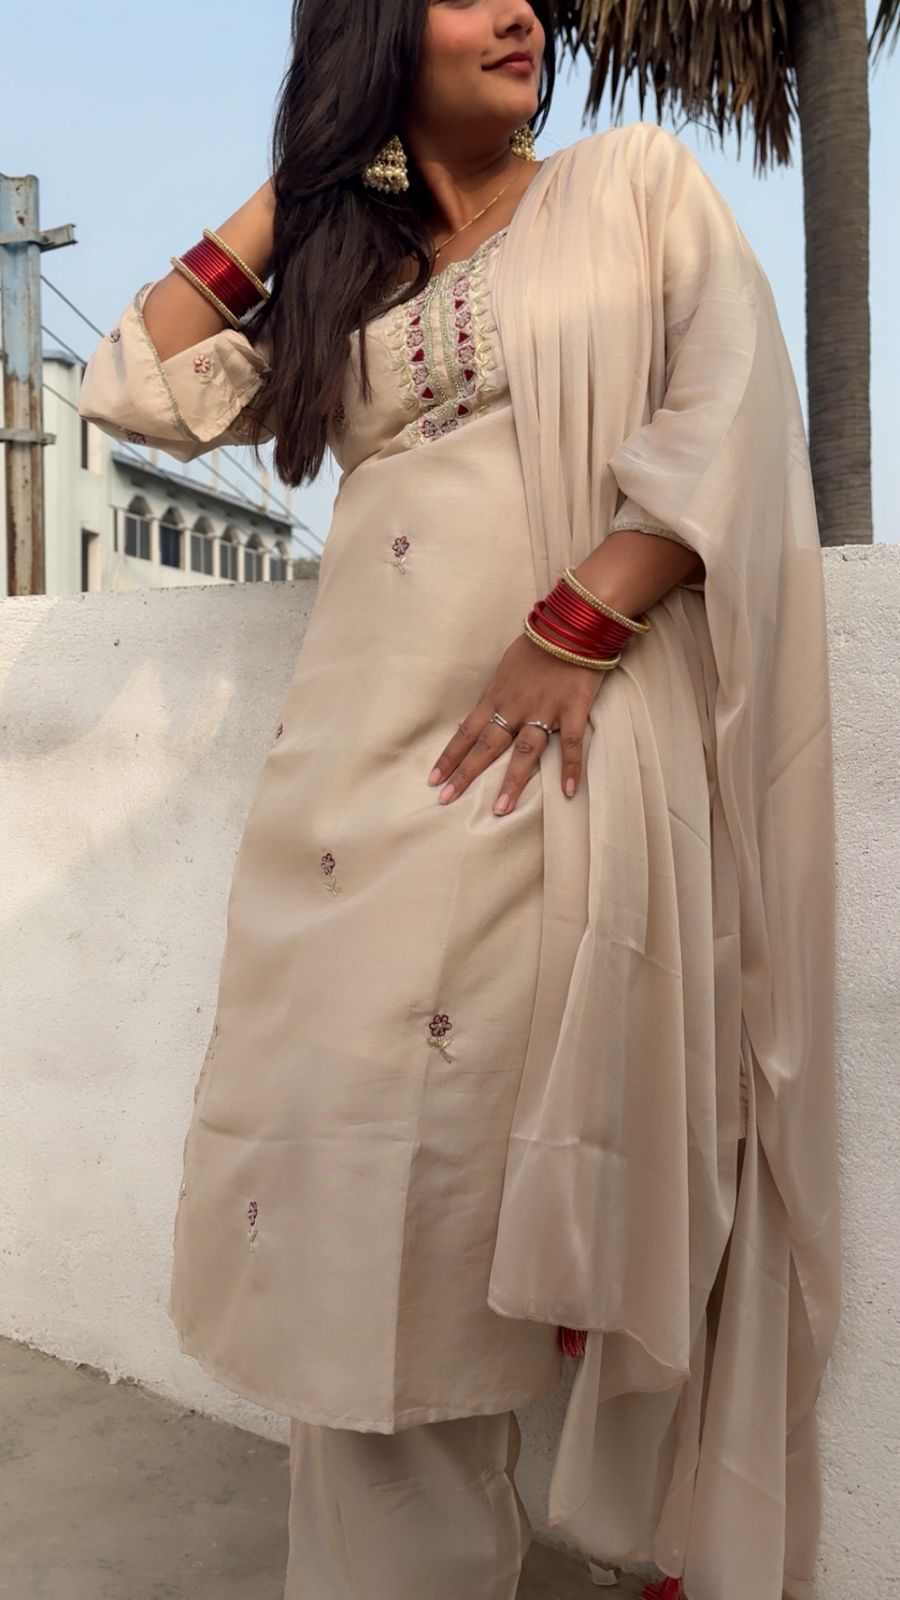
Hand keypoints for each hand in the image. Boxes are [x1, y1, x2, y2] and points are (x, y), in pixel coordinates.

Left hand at [426, 632, 609, 814]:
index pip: (466, 731)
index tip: (433, 779)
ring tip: (500, 809)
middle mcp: (515, 707)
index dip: (449, 756)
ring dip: (512, 780)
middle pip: (486, 745)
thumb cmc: (538, 643)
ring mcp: (544, 710)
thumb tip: (481, 714)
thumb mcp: (506, 667)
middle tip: (446, 799)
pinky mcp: (573, 709)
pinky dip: (571, 768)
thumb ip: (496, 693)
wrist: (572, 624)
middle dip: (465, 773)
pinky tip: (568, 792)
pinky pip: (572, 744)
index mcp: (497, 697)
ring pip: (524, 750)